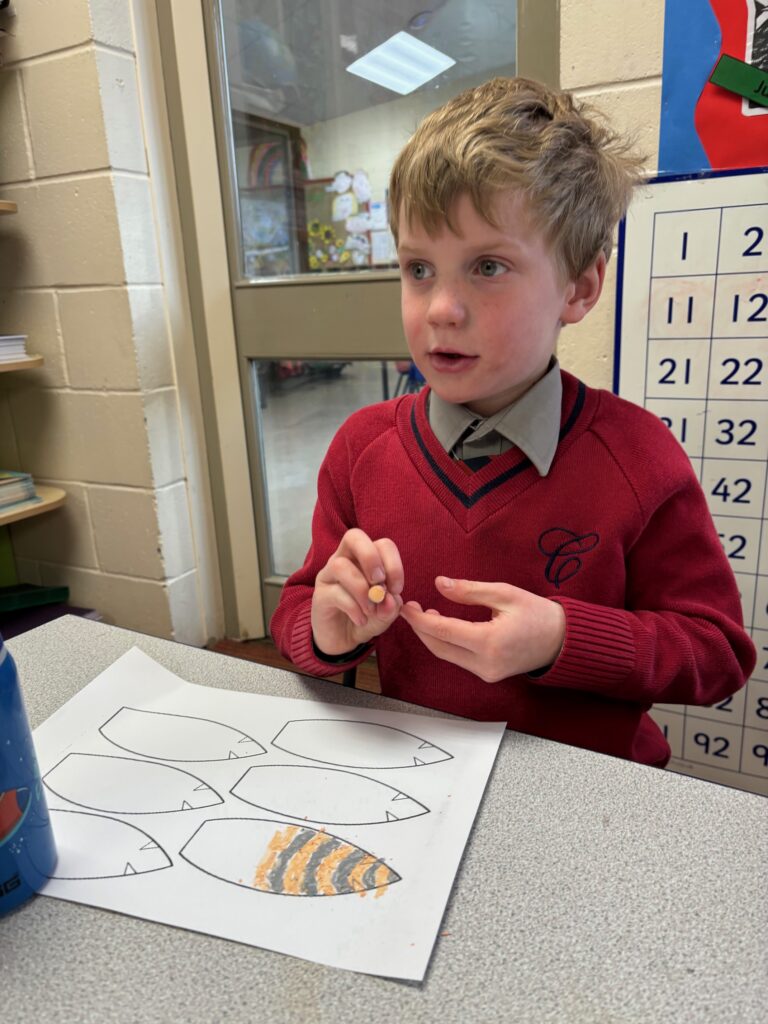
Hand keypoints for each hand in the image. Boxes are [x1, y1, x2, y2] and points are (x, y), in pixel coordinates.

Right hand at [311, 529, 403, 655]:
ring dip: (361, 589)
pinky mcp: (319, 596)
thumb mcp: (386, 613)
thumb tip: (389, 599)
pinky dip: (354, 608)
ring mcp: (328, 576)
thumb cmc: (367, 617)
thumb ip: (392, 605)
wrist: (345, 640)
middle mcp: (344, 559)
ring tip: (370, 609)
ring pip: (340, 565)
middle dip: (371, 558)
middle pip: (354, 536)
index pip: (381, 544)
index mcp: (365, 559)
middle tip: (379, 582)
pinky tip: (361, 620)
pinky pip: (335, 593)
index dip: (393, 563)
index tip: (397, 589)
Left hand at [399, 576, 564, 681]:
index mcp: (490, 642)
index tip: (406, 605)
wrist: (562, 640)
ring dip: (432, 636)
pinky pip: (458, 659)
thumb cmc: (538, 614)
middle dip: (420, 628)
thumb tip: (439, 583)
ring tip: (424, 613)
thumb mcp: (504, 594)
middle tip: (410, 608)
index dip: (420, 619)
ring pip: (446, 655)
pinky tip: (443, 626)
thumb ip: (469, 590)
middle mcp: (486, 663)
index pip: (443, 631)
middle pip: (439, 647)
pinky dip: (446, 643)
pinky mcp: (488, 674)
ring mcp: (487, 672)